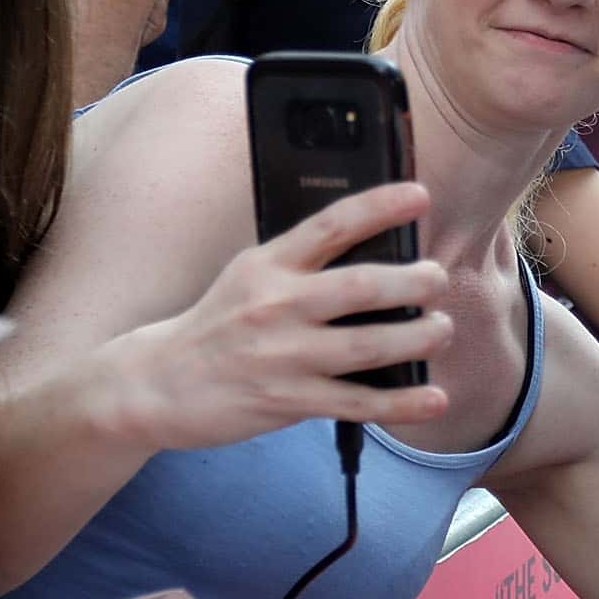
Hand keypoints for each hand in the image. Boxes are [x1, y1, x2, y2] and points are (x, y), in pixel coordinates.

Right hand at [103, 181, 453, 450]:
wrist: (157, 384)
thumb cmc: (215, 326)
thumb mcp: (247, 276)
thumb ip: (300, 264)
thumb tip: (374, 253)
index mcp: (269, 264)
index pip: (330, 224)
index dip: (379, 206)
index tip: (419, 195)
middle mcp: (278, 305)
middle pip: (361, 286)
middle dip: (414, 281)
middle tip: (438, 278)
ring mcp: (285, 356)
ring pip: (368, 345)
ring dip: (418, 337)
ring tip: (442, 329)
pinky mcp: (288, 401)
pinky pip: (357, 402)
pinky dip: (402, 403)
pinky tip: (434, 398)